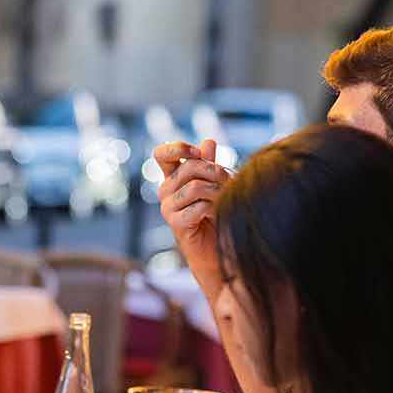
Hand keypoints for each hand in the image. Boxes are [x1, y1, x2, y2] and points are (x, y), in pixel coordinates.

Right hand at [153, 138, 227, 292]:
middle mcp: (165, 191)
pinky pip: (198, 206)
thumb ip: (209, 164)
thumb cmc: (215, 216)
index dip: (178, 148)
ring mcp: (167, 208)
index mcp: (172, 178)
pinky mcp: (176, 224)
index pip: (162, 153)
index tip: (198, 153)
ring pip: (196, 187)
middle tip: (230, 181)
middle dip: (216, 171)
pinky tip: (219, 214)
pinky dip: (215, 208)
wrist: (216, 251)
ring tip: (227, 199)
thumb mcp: (214, 185)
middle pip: (189, 167)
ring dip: (219, 191)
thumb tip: (208, 141)